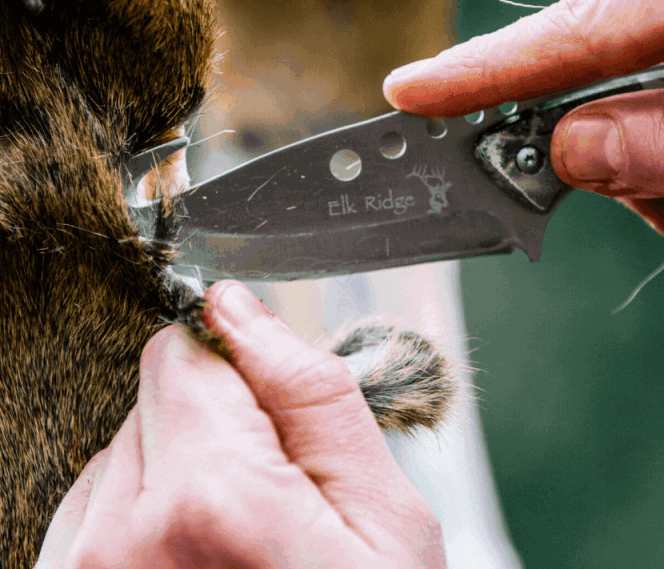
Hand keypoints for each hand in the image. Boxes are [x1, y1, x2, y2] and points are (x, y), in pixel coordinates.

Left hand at [37, 281, 444, 568]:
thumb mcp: (381, 516)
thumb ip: (309, 394)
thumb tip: (239, 308)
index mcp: (210, 499)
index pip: (181, 351)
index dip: (238, 370)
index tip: (273, 416)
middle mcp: (119, 541)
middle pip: (150, 397)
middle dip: (212, 423)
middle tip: (268, 497)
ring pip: (123, 450)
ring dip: (177, 472)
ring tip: (233, 543)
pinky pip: (96, 510)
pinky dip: (144, 518)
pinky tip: (196, 565)